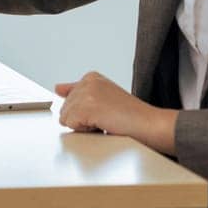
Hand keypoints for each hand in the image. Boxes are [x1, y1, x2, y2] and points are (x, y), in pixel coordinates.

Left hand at [54, 72, 177, 154]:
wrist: (150, 124)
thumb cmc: (131, 116)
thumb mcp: (102, 97)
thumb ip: (77, 91)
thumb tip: (57, 88)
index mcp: (91, 77)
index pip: (67, 99)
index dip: (83, 112)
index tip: (102, 112)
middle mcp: (87, 81)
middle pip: (64, 109)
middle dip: (81, 119)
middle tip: (105, 118)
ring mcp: (87, 93)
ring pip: (65, 117)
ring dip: (83, 126)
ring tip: (105, 122)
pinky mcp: (87, 106)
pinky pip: (70, 124)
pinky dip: (84, 130)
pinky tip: (102, 125)